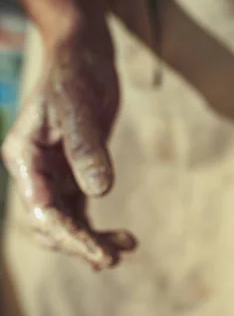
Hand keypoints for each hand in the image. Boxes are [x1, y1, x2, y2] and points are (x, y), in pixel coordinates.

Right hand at [1, 31, 134, 269]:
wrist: (83, 57)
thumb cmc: (75, 75)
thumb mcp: (79, 107)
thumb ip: (87, 148)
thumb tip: (100, 192)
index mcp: (25, 157)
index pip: (42, 210)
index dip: (70, 237)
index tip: (100, 255)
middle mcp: (35, 171)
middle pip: (51, 223)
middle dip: (79, 244)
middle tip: (113, 258)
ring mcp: (54, 174)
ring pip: (66, 221)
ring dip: (91, 240)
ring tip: (125, 248)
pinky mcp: (75, 173)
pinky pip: (81, 211)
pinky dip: (97, 228)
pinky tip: (123, 240)